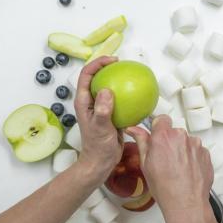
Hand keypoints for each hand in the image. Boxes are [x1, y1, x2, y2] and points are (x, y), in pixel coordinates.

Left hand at [74, 56, 123, 179]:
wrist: (101, 162)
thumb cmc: (97, 146)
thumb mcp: (100, 127)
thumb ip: (102, 110)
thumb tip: (107, 90)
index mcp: (83, 101)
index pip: (87, 75)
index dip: (97, 63)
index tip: (113, 61)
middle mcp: (91, 101)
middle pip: (97, 77)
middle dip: (107, 67)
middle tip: (123, 64)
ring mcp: (101, 107)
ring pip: (108, 87)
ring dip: (118, 79)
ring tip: (131, 75)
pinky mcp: (111, 114)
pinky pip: (119, 99)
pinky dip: (127, 95)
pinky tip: (139, 95)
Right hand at [125, 115, 213, 214]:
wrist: (186, 202)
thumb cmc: (164, 187)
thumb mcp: (146, 164)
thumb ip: (141, 141)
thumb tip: (133, 129)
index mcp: (164, 136)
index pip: (161, 119)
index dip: (158, 128)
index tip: (157, 138)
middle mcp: (181, 136)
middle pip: (174, 131)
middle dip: (170, 142)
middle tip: (165, 159)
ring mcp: (196, 144)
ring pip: (186, 141)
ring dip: (182, 150)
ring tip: (177, 168)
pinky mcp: (206, 153)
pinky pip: (196, 150)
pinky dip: (192, 158)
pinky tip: (187, 171)